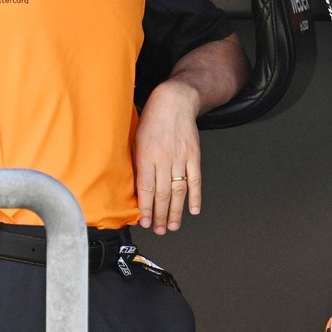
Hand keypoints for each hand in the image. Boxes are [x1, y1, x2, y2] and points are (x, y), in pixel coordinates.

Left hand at [134, 82, 202, 234]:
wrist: (174, 101)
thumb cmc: (152, 119)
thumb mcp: (136, 139)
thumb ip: (137, 163)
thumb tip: (137, 187)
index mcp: (147, 155)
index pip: (146, 189)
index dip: (145, 208)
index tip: (144, 222)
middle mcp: (164, 159)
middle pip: (162, 194)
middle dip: (159, 215)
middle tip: (158, 229)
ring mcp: (181, 158)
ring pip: (178, 191)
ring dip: (175, 211)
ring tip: (172, 226)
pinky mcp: (194, 156)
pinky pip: (195, 180)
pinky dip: (195, 196)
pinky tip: (193, 210)